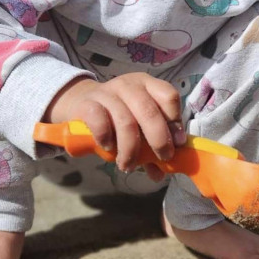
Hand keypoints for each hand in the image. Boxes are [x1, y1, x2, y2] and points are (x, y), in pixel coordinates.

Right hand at [43, 73, 185, 179]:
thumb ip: (152, 145)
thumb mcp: (138, 125)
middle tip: (162, 158)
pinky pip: (100, 122)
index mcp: (148, 85)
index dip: (175, 121)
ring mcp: (107, 92)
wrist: (81, 103)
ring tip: (128, 165)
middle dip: (159, 139)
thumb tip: (161, 173)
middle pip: (149, 111)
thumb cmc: (118, 116)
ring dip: (130, 149)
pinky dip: (106, 139)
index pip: (168, 96)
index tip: (177, 144)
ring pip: (126, 121)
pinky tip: (108, 148)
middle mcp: (129, 85)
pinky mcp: (87, 104)